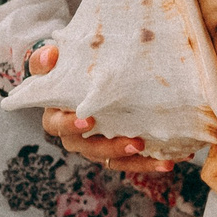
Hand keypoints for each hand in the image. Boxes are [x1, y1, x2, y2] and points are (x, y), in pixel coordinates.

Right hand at [26, 42, 171, 174]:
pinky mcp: (114, 152)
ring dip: (138, 161)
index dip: (71, 126)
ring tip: (163, 159)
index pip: (58, 126)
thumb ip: (45, 60)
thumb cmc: (63, 71)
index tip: (88, 121)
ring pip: (113, 160)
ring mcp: (95, 147)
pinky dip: (150, 163)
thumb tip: (51, 54)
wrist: (79, 80)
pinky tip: (170, 161)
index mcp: (55, 118)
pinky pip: (131, 162)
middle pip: (88, 149)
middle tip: (135, 143)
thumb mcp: (51, 63)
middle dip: (112, 147)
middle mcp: (74, 137)